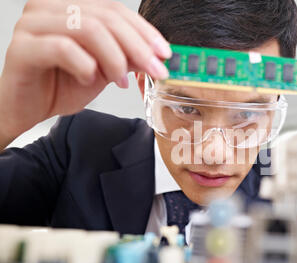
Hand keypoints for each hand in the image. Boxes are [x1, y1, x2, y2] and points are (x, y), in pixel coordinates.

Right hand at [0, 0, 170, 145]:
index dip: (144, 31)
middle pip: (106, 17)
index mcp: (70, 7)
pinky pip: (63, 48)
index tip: (164, 53)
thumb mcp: (104, 70)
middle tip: (155, 70)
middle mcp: (49, 8)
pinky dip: (85, 66)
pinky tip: (90, 79)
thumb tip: (155, 55)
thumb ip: (126, 57)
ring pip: (88, 29)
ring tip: (120, 80)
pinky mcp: (22, 48)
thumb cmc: (62, 85)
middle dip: (137, 47)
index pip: (115, 9)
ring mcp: (32, 25)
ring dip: (114, 58)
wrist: (29, 109)